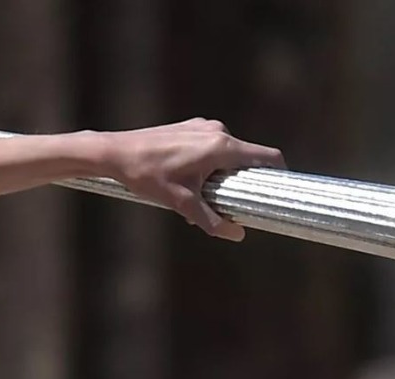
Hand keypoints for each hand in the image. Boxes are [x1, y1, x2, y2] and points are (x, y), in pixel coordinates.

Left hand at [101, 118, 285, 240]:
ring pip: (230, 153)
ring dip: (226, 173)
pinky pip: (214, 146)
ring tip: (205, 193)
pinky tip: (192, 179)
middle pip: (249, 157)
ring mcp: (204, 126)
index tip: (280, 190)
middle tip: (234, 202)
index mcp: (222, 147)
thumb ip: (213, 221)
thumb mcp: (182, 203)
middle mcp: (217, 131)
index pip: (268, 156)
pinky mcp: (191, 126)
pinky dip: (213, 163)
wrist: (114, 152)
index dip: (280, 173)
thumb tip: (238, 235)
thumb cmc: (147, 175)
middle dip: (246, 180)